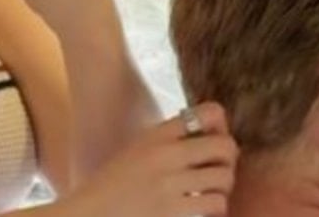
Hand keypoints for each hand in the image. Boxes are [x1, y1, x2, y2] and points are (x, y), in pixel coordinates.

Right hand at [67, 102, 238, 216]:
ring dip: (223, 190)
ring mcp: (170, 183)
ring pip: (224, 179)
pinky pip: (214, 204)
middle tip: (220, 174)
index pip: (211, 113)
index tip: (215, 145)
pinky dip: (214, 208)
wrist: (89, 214)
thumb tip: (208, 135)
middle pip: (226, 146)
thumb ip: (169, 140)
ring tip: (211, 196)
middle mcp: (166, 154)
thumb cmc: (112, 186)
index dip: (222, 128)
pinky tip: (203, 211)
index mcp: (158, 135)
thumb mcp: (138, 150)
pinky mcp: (172, 211)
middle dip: (229, 162)